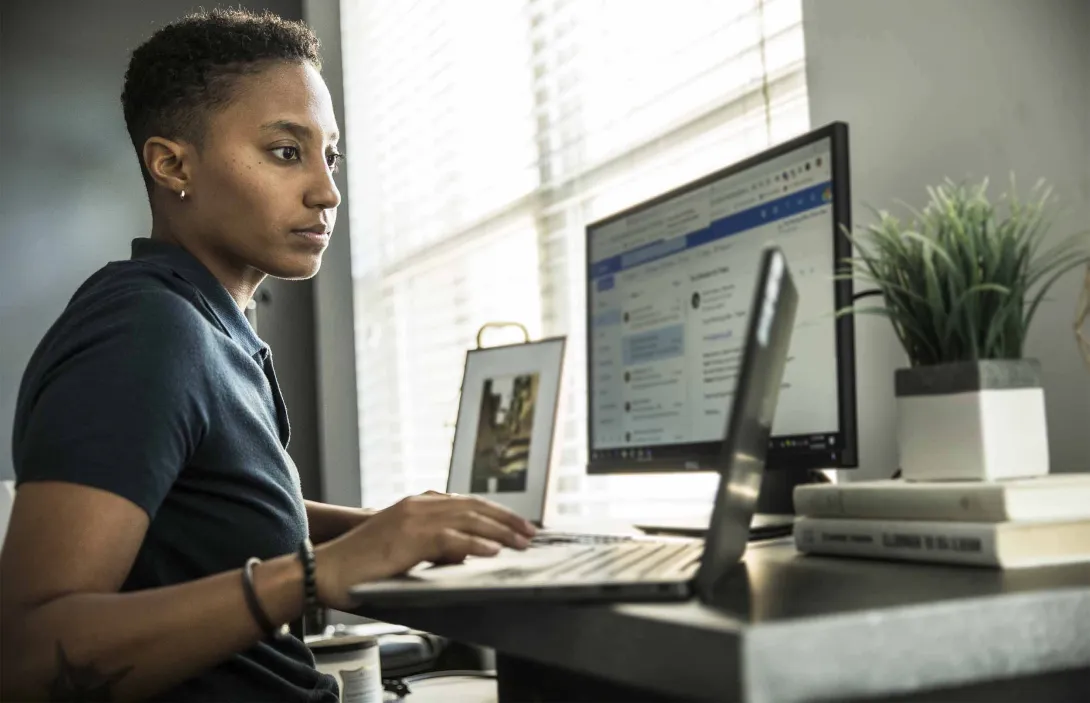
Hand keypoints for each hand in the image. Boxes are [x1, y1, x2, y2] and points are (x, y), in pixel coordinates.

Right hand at [313, 493, 536, 609]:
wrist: (326, 570)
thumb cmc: (360, 566)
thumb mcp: (403, 549)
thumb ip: (432, 546)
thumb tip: (462, 554)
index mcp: (417, 505)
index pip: (466, 503)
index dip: (495, 513)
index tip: (517, 524)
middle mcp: (418, 505)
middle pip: (473, 507)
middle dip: (506, 519)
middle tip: (530, 532)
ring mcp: (413, 519)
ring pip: (468, 520)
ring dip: (499, 531)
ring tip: (521, 542)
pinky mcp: (408, 538)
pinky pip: (450, 539)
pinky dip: (475, 545)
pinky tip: (492, 552)